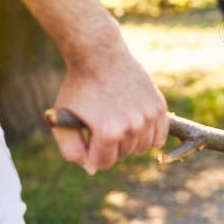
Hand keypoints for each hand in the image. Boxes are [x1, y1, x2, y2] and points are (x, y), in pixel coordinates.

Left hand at [51, 47, 168, 173]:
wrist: (101, 55)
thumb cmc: (80, 86)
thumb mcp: (63, 119)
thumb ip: (71, 150)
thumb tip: (90, 168)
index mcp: (109, 133)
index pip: (103, 163)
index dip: (92, 156)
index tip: (88, 142)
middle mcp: (133, 127)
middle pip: (123, 155)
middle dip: (109, 147)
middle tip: (100, 128)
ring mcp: (149, 116)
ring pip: (142, 147)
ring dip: (129, 142)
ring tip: (117, 125)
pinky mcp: (159, 107)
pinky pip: (160, 136)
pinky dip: (150, 137)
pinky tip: (137, 127)